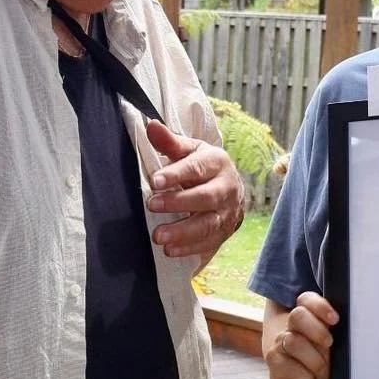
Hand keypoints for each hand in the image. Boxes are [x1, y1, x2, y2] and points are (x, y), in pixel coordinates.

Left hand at [144, 120, 244, 259]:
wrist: (228, 188)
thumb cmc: (202, 167)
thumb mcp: (189, 151)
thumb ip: (169, 142)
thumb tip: (150, 126)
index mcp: (217, 163)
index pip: (197, 168)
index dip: (176, 174)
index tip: (155, 181)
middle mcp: (226, 188)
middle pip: (206, 197)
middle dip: (178, 203)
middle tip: (152, 205)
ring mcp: (227, 213)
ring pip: (208, 225)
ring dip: (183, 233)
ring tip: (158, 237)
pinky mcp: (223, 233)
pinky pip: (208, 243)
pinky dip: (188, 249)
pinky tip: (169, 251)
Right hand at [265, 292, 337, 378]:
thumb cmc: (316, 359)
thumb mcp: (327, 343)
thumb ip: (332, 332)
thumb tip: (343, 332)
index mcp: (305, 314)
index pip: (307, 299)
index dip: (320, 307)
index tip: (334, 320)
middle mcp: (289, 326)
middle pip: (298, 316)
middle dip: (317, 331)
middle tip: (329, 344)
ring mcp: (279, 343)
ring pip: (294, 342)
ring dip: (314, 360)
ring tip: (321, 369)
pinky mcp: (273, 361)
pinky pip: (290, 366)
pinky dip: (305, 377)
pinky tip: (309, 378)